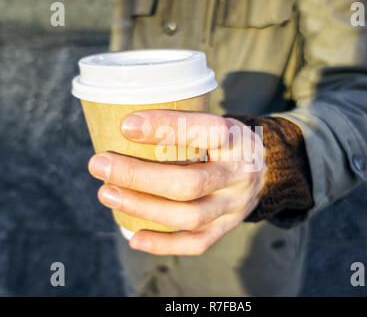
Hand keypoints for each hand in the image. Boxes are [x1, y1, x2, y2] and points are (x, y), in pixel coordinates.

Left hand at [88, 110, 265, 254]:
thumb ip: (184, 125)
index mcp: (238, 140)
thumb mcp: (217, 122)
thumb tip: (123, 125)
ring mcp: (235, 206)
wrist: (266, 168)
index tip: (127, 125)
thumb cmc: (226, 141)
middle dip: (139, 176)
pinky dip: (164, 244)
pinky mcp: (227, 227)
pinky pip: (197, 243)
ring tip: (107, 194)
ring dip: (142, 208)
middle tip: (100, 164)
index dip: (168, 128)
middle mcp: (240, 174)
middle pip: (189, 183)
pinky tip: (135, 238)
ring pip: (189, 216)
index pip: (207, 131)